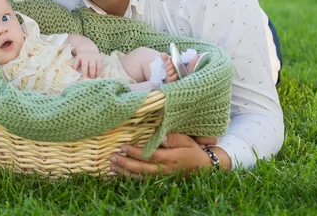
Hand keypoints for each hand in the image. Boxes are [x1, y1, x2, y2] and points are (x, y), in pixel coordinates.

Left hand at [73, 51, 102, 78]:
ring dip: (97, 72)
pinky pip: (101, 65)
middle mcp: (90, 57)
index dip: (85, 72)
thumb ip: (75, 65)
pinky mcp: (100, 58)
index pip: (84, 65)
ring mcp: (96, 57)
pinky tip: (98, 74)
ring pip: (97, 66)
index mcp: (83, 57)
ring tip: (95, 77)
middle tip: (91, 79)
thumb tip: (73, 72)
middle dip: (92, 73)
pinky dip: (100, 70)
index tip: (84, 78)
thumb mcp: (77, 59)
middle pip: (92, 66)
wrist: (88, 48)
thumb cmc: (82, 57)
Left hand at [109, 134, 225, 178]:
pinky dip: (131, 178)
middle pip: (142, 168)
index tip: (123, 147)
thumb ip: (175, 138)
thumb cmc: (193, 151)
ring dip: (125, 172)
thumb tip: (161, 136)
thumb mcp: (187, 141)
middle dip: (126, 163)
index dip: (136, 153)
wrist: (204, 168)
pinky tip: (121, 173)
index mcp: (171, 158)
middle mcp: (165, 170)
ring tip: (112, 166)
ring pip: (141, 177)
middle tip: (112, 157)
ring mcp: (162, 177)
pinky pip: (144, 181)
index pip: (150, 156)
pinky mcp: (160, 181)